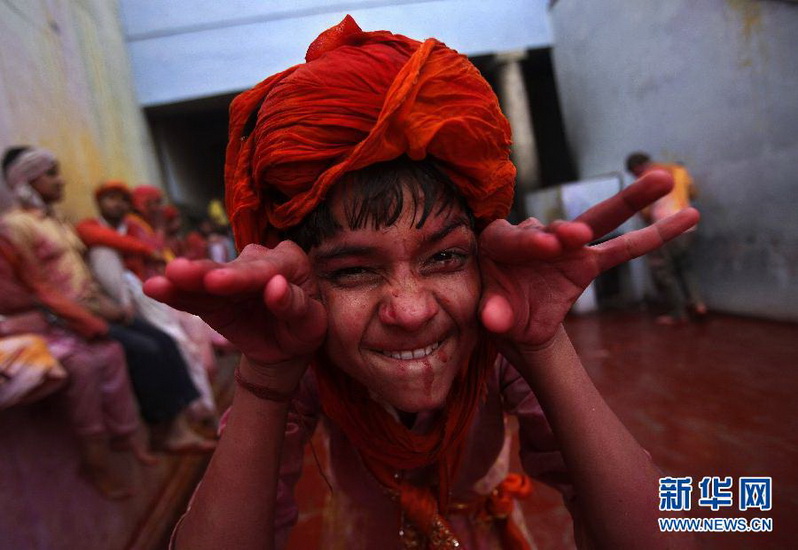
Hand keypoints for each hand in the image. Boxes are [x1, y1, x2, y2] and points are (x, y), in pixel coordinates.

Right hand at [143, 241, 326, 389]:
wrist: (284, 346)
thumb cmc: (302, 329)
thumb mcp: (311, 324)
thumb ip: (296, 305)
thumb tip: (277, 286)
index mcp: (290, 261)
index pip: (266, 270)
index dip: (242, 276)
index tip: (217, 282)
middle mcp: (259, 260)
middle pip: (232, 269)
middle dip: (206, 273)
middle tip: (179, 273)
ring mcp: (232, 275)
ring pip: (206, 277)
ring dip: (183, 280)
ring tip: (162, 281)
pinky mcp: (211, 293)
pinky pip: (192, 295)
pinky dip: (174, 293)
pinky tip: (153, 288)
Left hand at [478, 170, 698, 356]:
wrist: (512, 317)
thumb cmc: (495, 307)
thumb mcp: (491, 313)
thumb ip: (493, 311)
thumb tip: (492, 319)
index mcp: (499, 242)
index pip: (513, 240)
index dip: (529, 243)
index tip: (549, 247)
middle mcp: (534, 236)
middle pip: (557, 225)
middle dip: (571, 226)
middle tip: (576, 235)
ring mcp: (565, 245)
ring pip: (598, 223)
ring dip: (630, 201)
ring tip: (661, 181)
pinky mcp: (588, 260)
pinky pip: (624, 248)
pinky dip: (655, 235)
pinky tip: (689, 216)